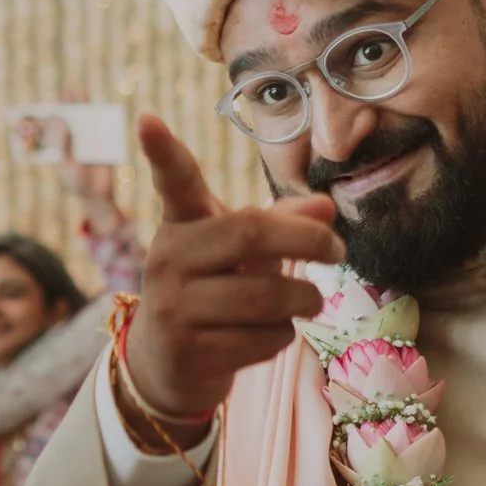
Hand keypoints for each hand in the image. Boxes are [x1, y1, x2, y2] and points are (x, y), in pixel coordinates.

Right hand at [125, 114, 342, 418]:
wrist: (165, 365)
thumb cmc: (213, 290)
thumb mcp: (241, 252)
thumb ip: (281, 224)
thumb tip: (326, 205)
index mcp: (181, 225)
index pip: (174, 184)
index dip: (162, 153)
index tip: (148, 120)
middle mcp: (168, 259)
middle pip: (251, 235)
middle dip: (308, 241)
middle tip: (337, 250)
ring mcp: (173, 308)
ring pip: (266, 297)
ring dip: (305, 300)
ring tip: (310, 301)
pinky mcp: (188, 352)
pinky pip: (262, 339)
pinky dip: (283, 336)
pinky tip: (272, 334)